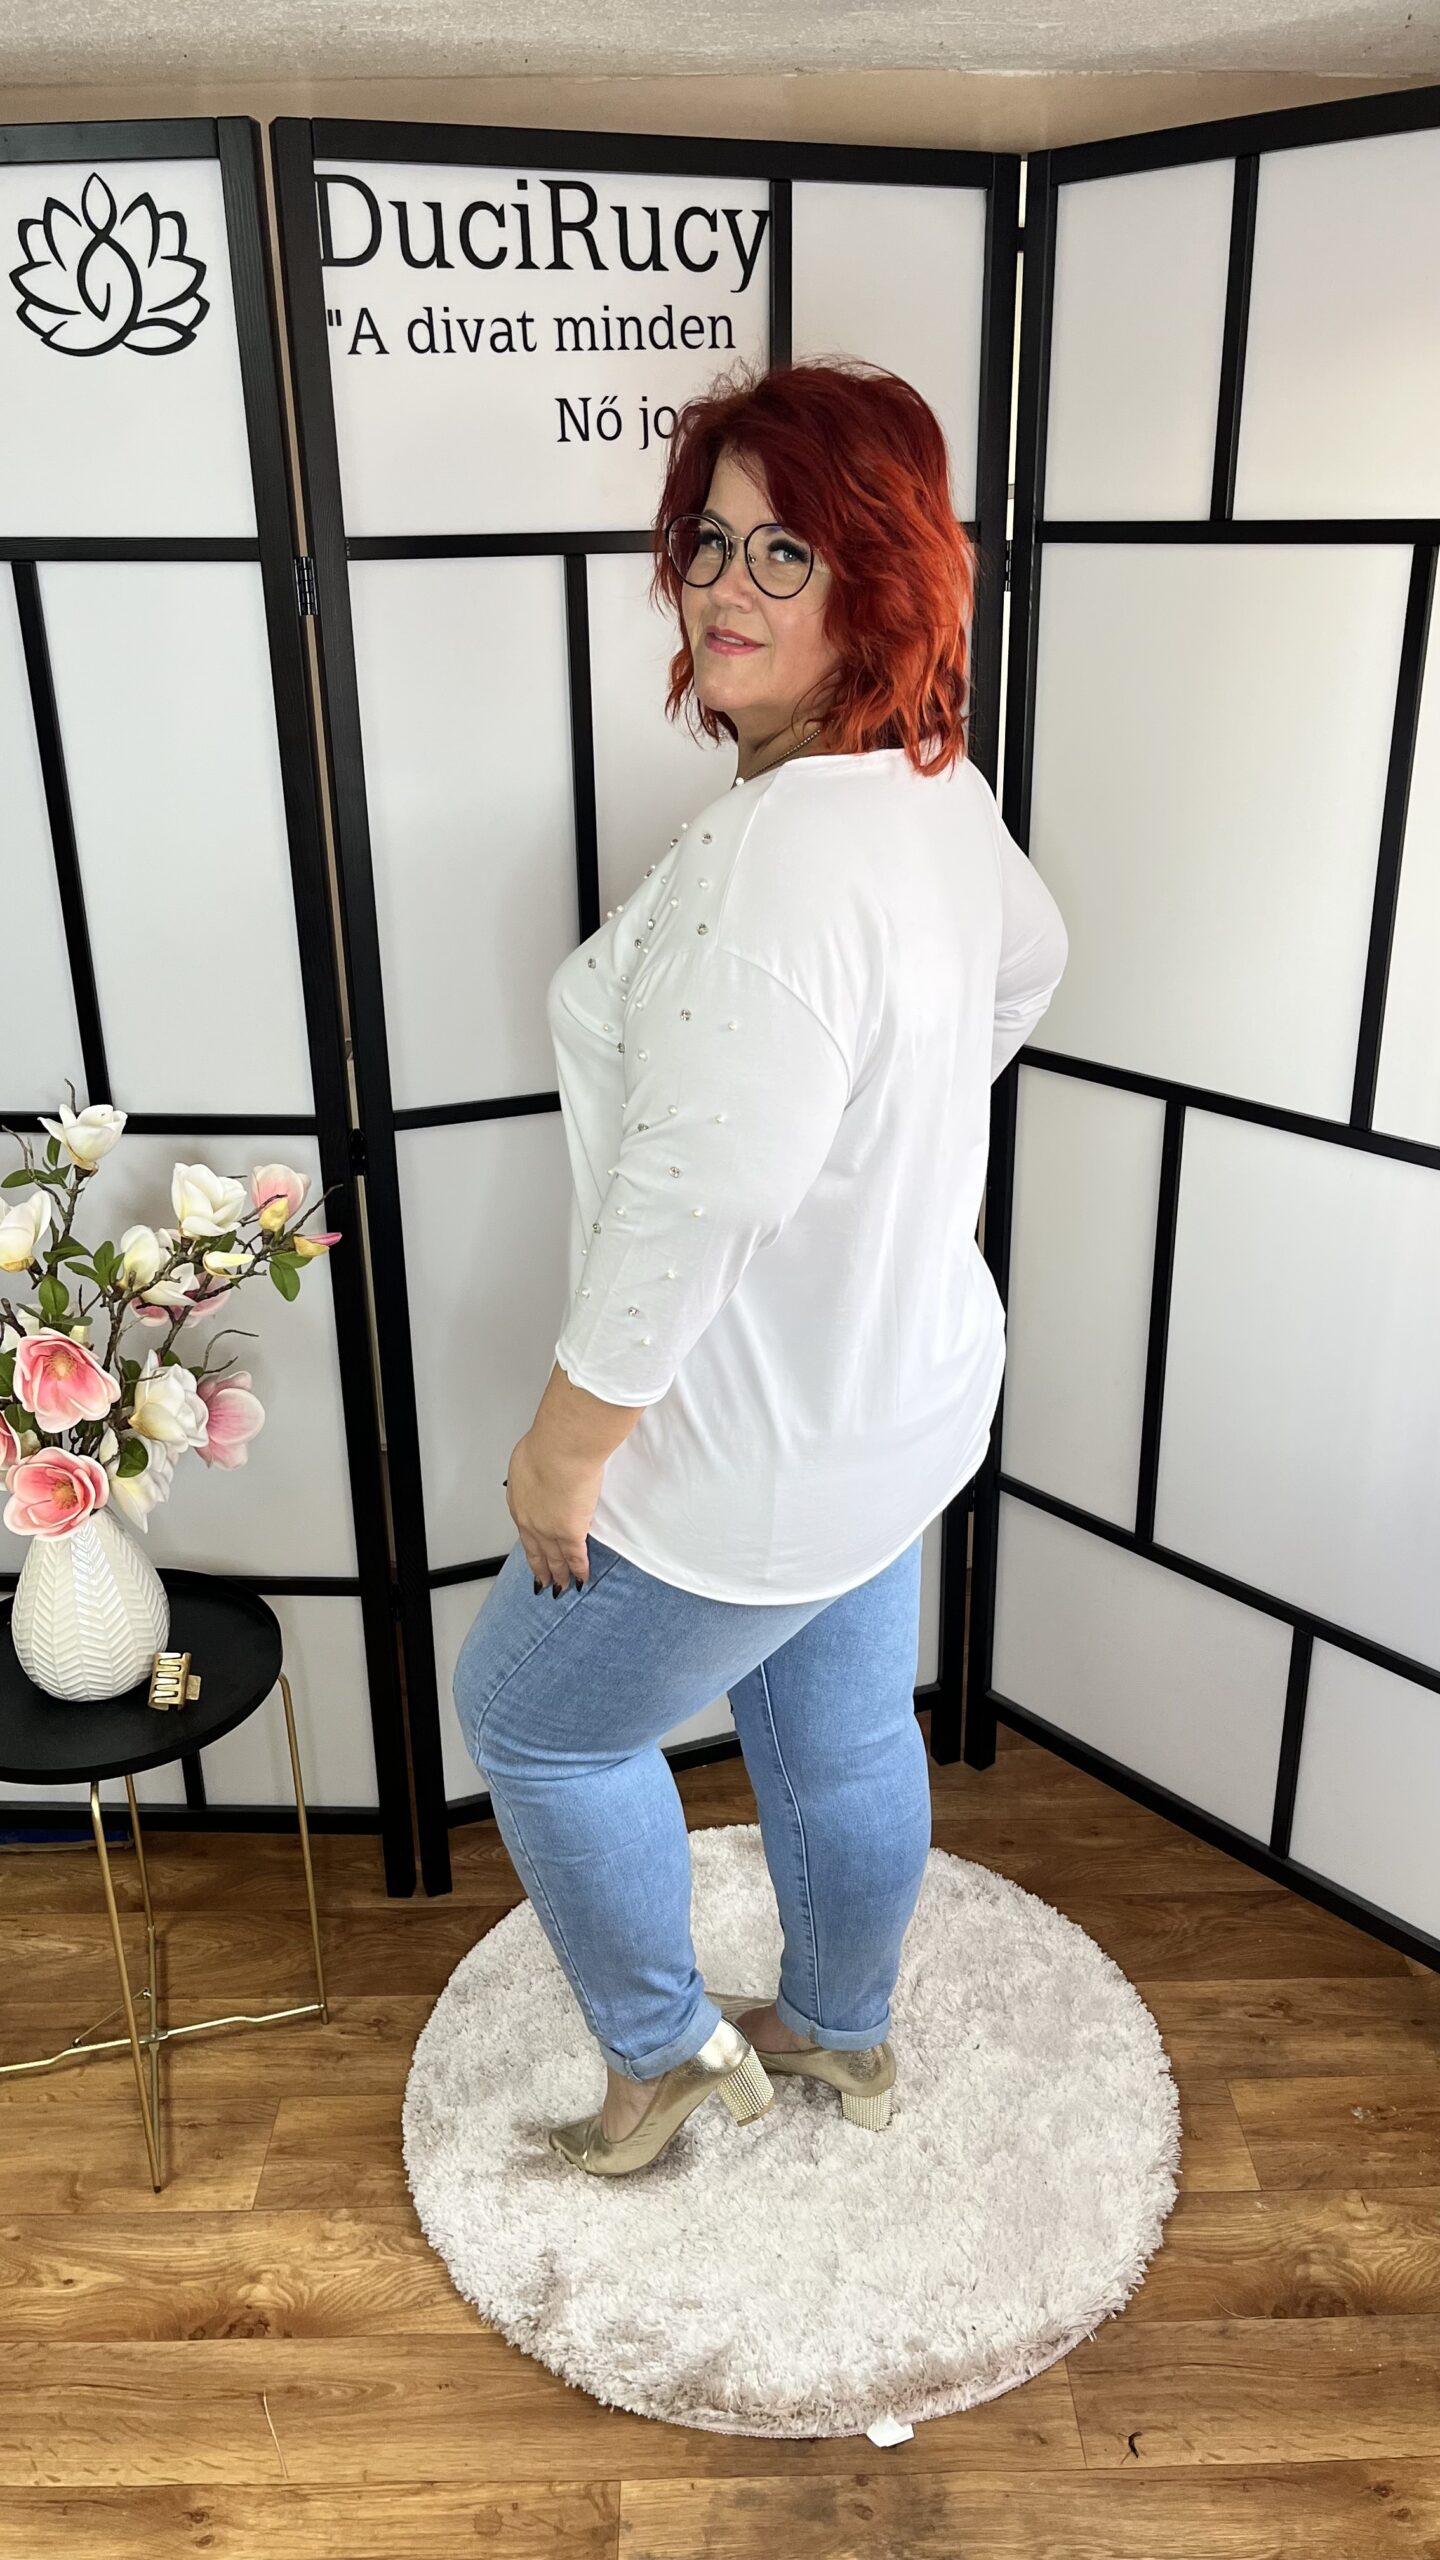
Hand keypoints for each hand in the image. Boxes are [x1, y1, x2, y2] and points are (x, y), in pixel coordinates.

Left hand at [504, 1429, 600, 1594]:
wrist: (561, 1450)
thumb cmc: (546, 1445)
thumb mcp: (528, 1457)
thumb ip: (532, 1470)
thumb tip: (536, 1467)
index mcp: (519, 1501)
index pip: (524, 1529)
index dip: (529, 1545)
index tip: (533, 1554)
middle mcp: (530, 1521)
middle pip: (535, 1551)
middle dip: (539, 1569)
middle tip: (541, 1583)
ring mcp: (549, 1530)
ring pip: (553, 1559)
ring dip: (558, 1575)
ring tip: (561, 1587)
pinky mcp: (570, 1533)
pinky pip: (576, 1558)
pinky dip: (579, 1571)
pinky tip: (582, 1579)